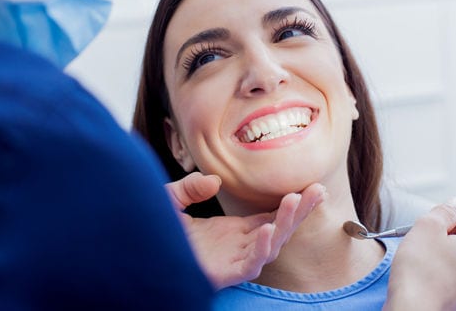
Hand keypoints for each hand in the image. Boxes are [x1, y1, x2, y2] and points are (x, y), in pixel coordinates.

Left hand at [165, 172, 325, 289]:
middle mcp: (237, 246)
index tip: (311, 187)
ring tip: (295, 200)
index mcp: (232, 231)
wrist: (136, 253)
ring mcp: (232, 260)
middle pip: (279, 228)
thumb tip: (214, 181)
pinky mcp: (223, 274)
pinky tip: (266, 229)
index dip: (291, 204)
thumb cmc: (154, 232)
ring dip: (285, 224)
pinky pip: (249, 265)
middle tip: (319, 190)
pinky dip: (261, 249)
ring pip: (270, 246)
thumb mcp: (171, 200)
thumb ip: (190, 187)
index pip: (270, 216)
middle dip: (300, 211)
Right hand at [383, 198, 455, 310]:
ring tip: (421, 266)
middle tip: (422, 247)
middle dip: (442, 242)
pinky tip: (424, 281)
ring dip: (439, 260)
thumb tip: (455, 204)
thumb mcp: (427, 226)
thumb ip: (443, 211)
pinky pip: (451, 282)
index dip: (445, 223)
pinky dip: (439, 278)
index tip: (430, 231)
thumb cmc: (420, 272)